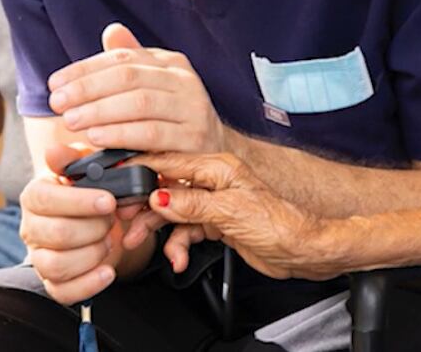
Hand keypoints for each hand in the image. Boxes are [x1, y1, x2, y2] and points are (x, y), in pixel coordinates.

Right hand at [19, 144, 123, 304]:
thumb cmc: (93, 188)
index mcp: (35, 195)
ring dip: (92, 254)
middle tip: (112, 219)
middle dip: (93, 228)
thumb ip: (74, 157)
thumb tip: (54, 151)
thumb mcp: (89, 166)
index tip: (108, 201)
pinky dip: (89, 284)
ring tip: (108, 241)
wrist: (101, 219)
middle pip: (56, 234)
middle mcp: (31, 228)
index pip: (45, 200)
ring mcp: (39, 257)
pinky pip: (62, 292)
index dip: (78, 202)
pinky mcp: (53, 282)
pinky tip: (108, 271)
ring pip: (57, 265)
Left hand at [48, 23, 226, 153]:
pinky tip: (96, 138)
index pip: (122, 59)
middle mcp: (184, 79)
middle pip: (128, 77)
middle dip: (87, 89)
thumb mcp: (151, 88)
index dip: (84, 70)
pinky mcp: (195, 137)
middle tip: (57, 104)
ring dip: (100, 112)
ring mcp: (193, 107)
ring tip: (71, 121)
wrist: (212, 152)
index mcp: (170, 63)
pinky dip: (121, 135)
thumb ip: (130, 64)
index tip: (54, 84)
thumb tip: (113, 30)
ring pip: (140, 103)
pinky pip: (152, 133)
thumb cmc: (171, 120)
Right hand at [135, 152, 340, 280]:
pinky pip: (185, 231)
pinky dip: (178, 246)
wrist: (302, 251)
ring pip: (172, 213)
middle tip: (126, 221)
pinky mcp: (215, 224)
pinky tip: (178, 258)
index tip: (117, 182)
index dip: (141, 172)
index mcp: (217, 167)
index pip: (169, 163)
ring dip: (157, 230)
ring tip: (144, 243)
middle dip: (144, 206)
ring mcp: (213, 204)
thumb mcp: (229, 212)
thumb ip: (191, 204)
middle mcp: (213, 182)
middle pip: (165, 189)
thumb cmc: (280, 224)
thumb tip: (159, 196)